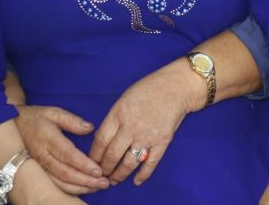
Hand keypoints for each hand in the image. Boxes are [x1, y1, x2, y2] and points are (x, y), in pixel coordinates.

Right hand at [14, 105, 108, 194]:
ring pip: (59, 183)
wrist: (10, 126)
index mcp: (48, 140)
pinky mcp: (37, 173)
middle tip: (104, 183)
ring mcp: (39, 167)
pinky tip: (82, 190)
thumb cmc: (36, 118)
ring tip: (96, 188)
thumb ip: (72, 120)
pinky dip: (68, 190)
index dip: (84, 165)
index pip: (68, 155)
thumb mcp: (54, 112)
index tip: (99, 170)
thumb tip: (90, 128)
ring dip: (79, 187)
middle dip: (86, 180)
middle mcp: (43, 156)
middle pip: (66, 173)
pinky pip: (53, 185)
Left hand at [89, 59, 199, 185]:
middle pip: (112, 155)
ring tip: (114, 180)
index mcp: (119, 114)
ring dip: (120, 175)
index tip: (92, 162)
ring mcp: (147, 136)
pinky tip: (137, 181)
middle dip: (105, 168)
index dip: (94, 156)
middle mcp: (131, 127)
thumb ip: (113, 119)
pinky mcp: (162, 141)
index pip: (100, 141)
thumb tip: (101, 138)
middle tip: (102, 174)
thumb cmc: (149, 89)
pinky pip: (150, 163)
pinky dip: (143, 174)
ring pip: (129, 163)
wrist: (177, 87)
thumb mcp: (124, 99)